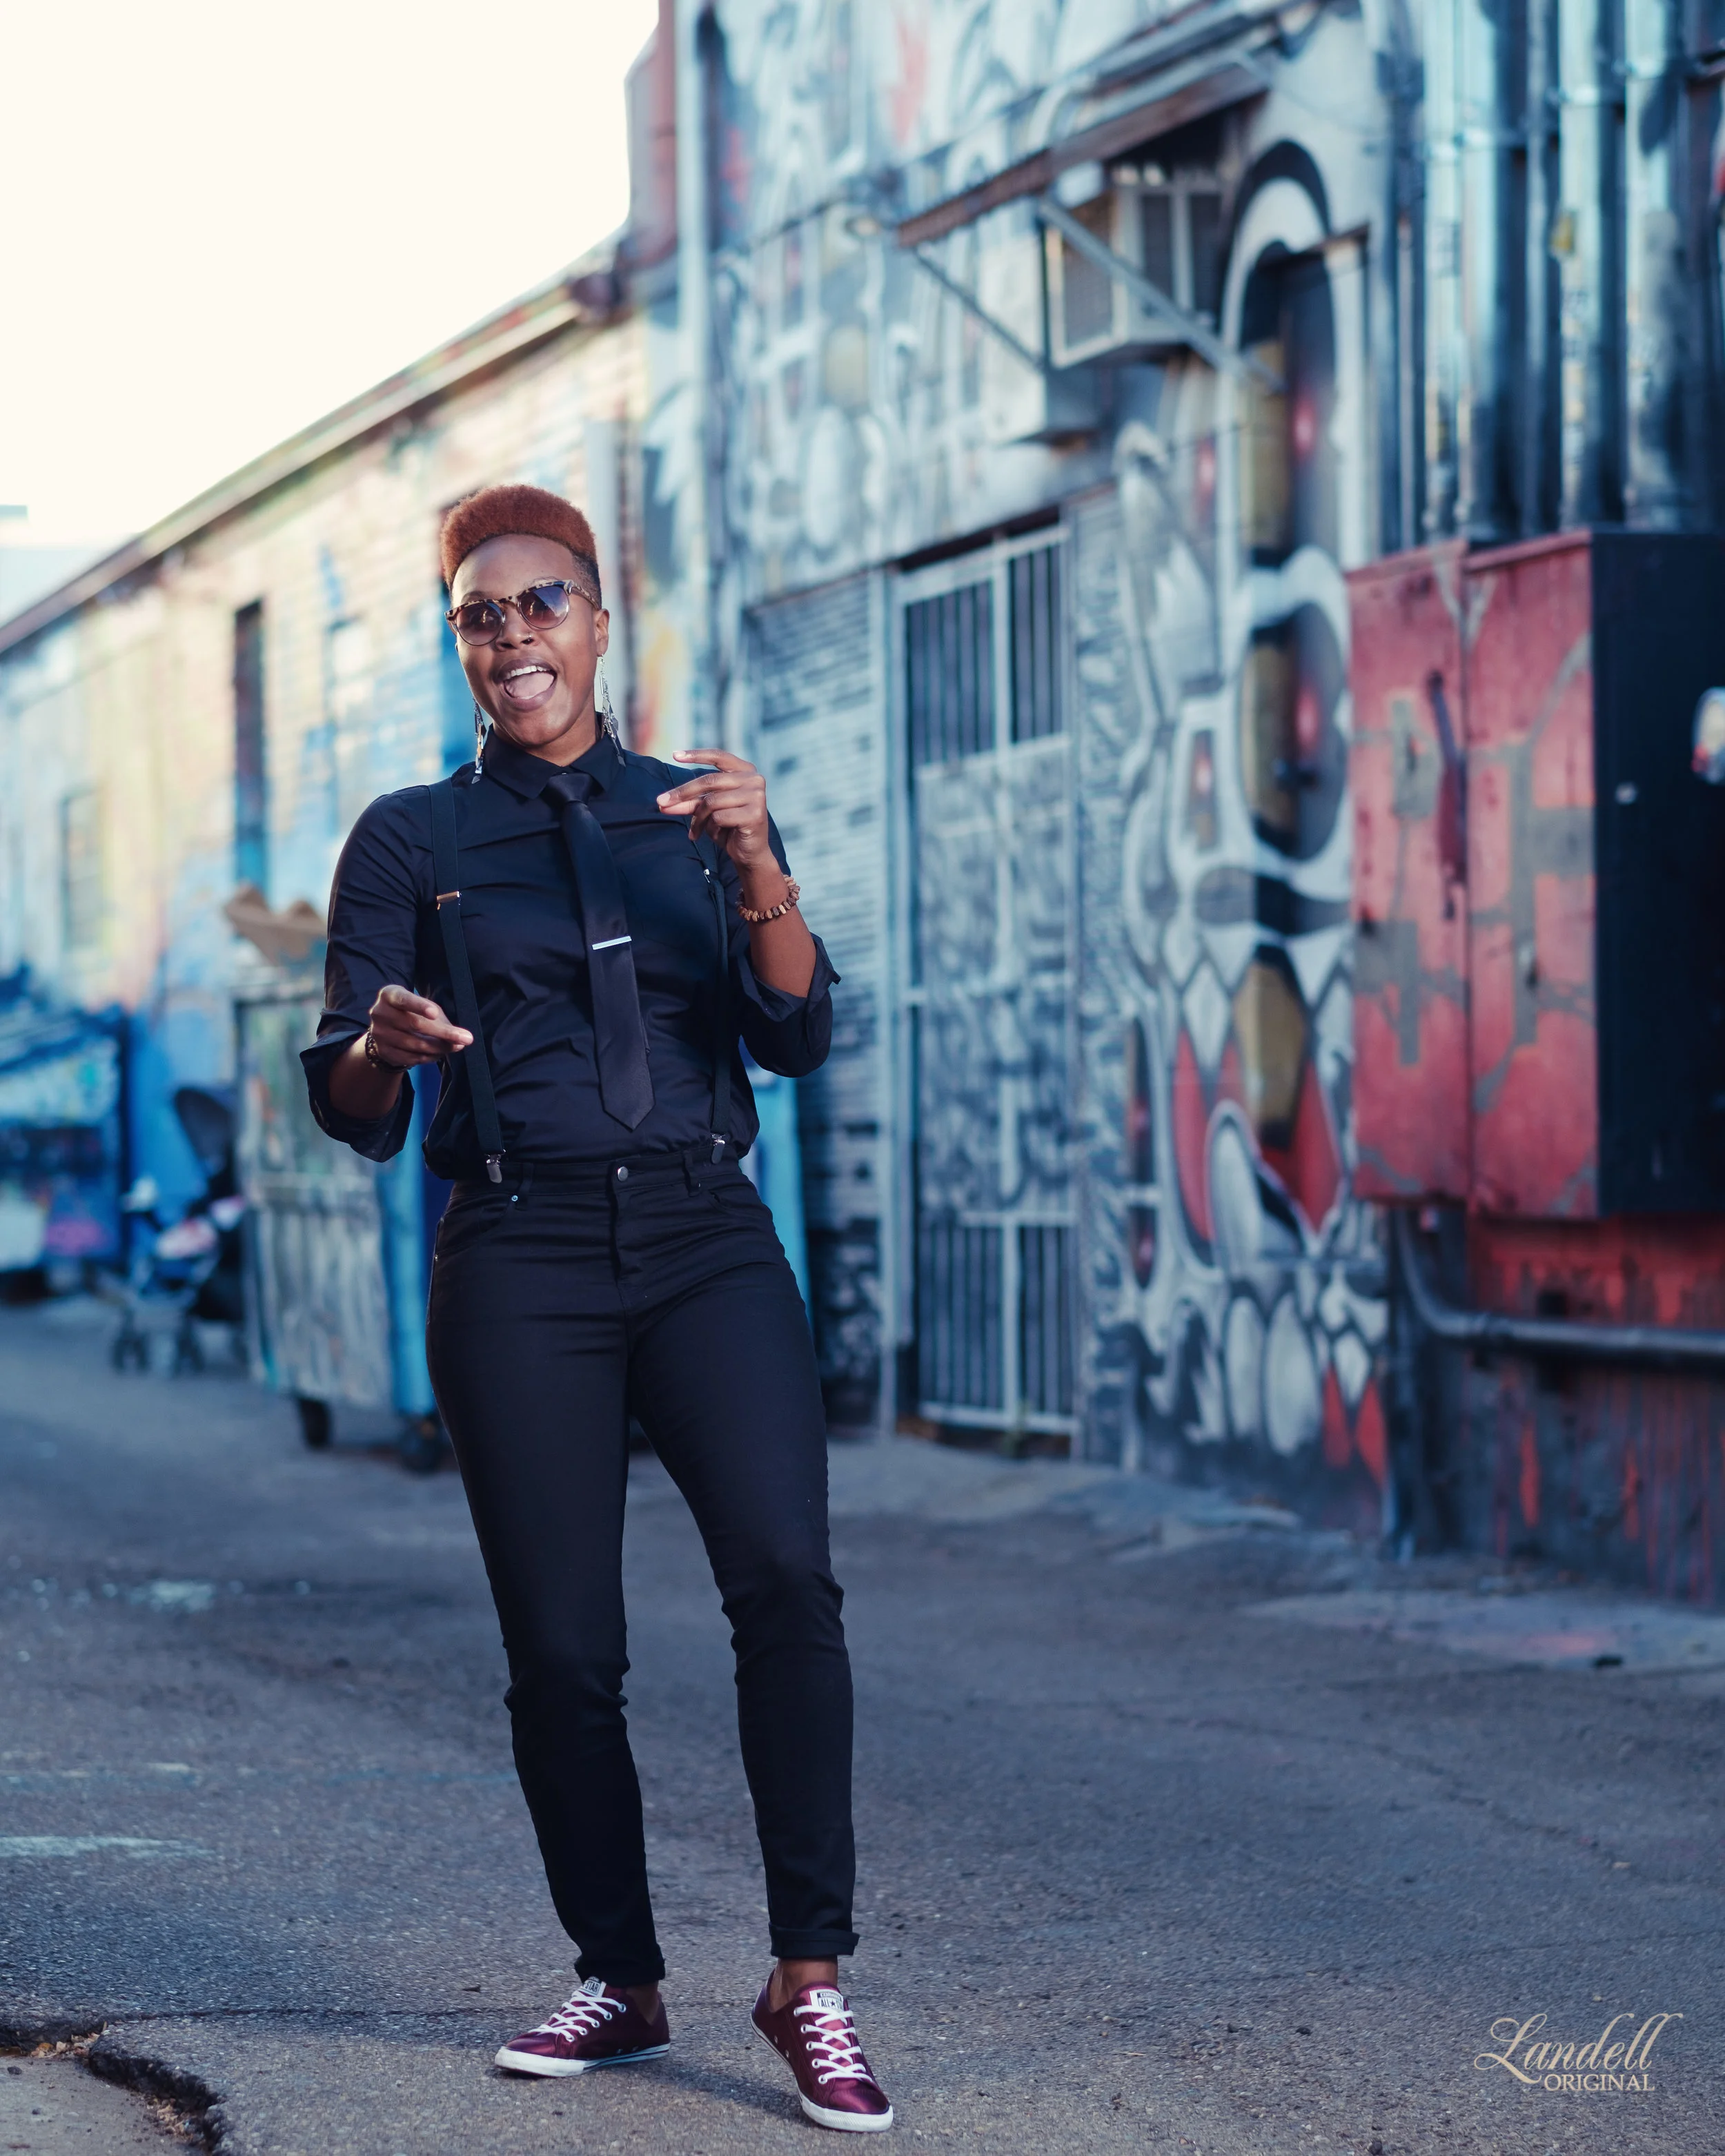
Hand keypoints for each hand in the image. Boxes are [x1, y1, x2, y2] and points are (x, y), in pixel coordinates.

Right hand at [366, 984, 471, 1067]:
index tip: (435, 1013)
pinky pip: (412, 1058)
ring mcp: (379, 1034)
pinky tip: (439, 1053)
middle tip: (466, 1038)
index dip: (419, 1006)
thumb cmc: (411, 1011)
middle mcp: (380, 1013)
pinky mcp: (383, 1051)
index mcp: (389, 995)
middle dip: (444, 1033)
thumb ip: (437, 1016)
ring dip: (441, 1048)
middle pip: (415, 1025)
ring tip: (456, 1046)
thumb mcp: (422, 1006)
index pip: (404, 1000)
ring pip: (416, 1044)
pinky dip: (430, 1057)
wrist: (387, 1029)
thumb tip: (460, 1037)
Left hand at [655, 749, 773, 872]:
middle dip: (682, 794)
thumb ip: (689, 802)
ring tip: (696, 831)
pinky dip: (711, 828)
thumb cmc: (729, 827)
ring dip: (699, 819)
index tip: (675, 755)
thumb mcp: (708, 810)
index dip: (696, 755)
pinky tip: (715, 835)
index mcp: (746, 771)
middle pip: (709, 781)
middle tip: (661, 803)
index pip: (718, 756)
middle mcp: (754, 779)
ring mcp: (757, 796)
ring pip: (712, 801)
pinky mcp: (755, 814)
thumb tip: (662, 802)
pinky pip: (719, 817)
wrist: (750, 853)